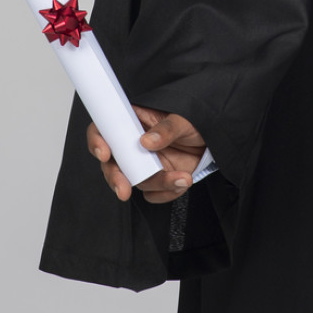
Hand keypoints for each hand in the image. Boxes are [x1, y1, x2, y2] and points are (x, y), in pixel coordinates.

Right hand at [87, 107, 206, 204]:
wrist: (215, 140)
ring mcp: (144, 163)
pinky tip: (182, 180)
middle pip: (111, 163)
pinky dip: (167, 192)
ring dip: (157, 184)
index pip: (105, 127)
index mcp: (134, 120)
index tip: (105, 153)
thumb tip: (147, 140)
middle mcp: (134, 144)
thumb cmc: (197, 121)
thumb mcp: (184, 119)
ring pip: (136, 181)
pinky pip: (153, 194)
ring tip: (182, 177)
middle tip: (123, 189)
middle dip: (115, 178)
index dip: (97, 140)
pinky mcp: (157, 179)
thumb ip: (167, 128)